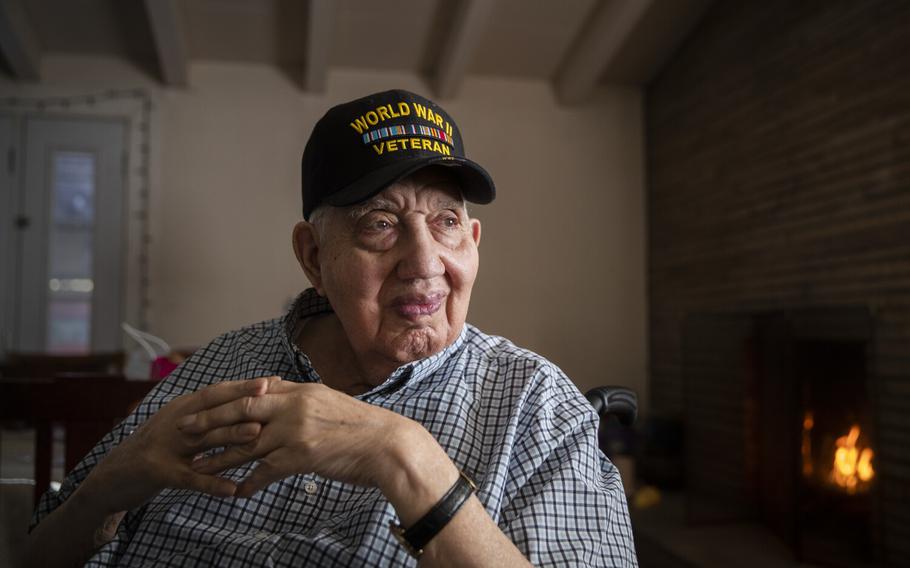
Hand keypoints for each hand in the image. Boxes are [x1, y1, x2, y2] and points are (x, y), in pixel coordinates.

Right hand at [78, 376, 280, 514]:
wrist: (112, 477)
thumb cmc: (156, 451)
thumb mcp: (180, 428)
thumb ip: (207, 418)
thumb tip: (243, 409)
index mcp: (182, 409)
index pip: (215, 393)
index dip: (242, 385)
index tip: (271, 380)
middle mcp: (175, 422)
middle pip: (212, 409)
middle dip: (241, 400)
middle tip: (269, 393)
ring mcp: (166, 447)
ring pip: (203, 439)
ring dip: (230, 435)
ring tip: (257, 432)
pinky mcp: (160, 474)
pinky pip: (190, 479)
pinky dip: (211, 484)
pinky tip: (232, 490)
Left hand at [180, 381, 422, 497]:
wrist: (387, 445)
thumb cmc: (361, 426)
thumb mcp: (328, 402)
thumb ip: (301, 398)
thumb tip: (280, 390)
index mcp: (299, 391)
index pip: (252, 391)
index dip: (223, 399)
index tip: (200, 404)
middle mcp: (293, 407)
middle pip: (239, 412)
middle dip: (208, 421)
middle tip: (183, 429)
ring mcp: (295, 431)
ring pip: (245, 445)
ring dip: (218, 457)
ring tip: (195, 466)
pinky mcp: (301, 456)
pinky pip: (265, 472)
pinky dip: (248, 483)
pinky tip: (234, 493)